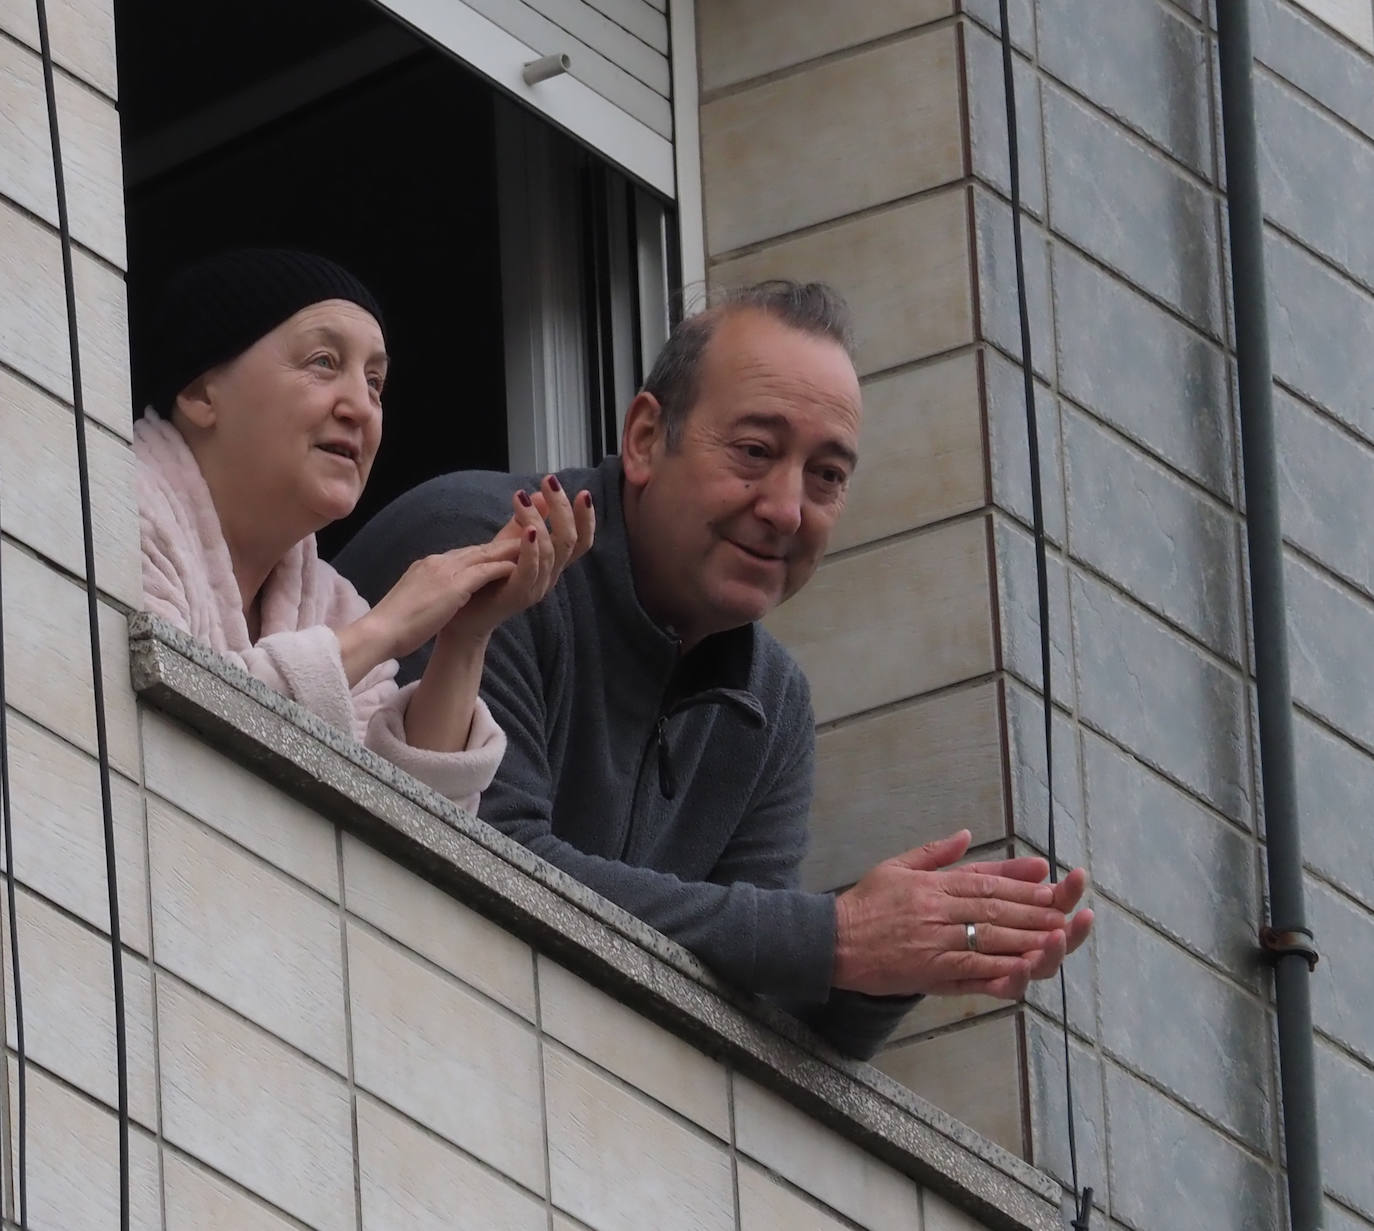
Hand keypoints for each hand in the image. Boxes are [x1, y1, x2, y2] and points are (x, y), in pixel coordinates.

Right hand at [339, 539, 522, 683]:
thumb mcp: (411, 602)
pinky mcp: (452, 587)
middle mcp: (435, 563)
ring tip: (527, 546)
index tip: (497, 551)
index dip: (480, 553)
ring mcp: (444, 572)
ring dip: (505, 550)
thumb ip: (425, 593)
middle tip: (520, 538)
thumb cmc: (391, 626)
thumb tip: (433, 598)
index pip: (459, 556)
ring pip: (481, 555)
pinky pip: (483, 572)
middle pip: (473, 550)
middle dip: (497, 545)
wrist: (378, 632)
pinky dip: (501, 567)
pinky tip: (517, 566)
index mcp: (425, 567)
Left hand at [441, 474, 595, 644]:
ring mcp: (536, 587)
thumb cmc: (485, 583)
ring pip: (551, 551)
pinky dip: (532, 549)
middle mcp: (550, 577)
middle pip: (570, 540)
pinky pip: (531, 570)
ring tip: (522, 498)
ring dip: (538, 520)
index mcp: (551, 565)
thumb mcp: (506, 546)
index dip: (586, 518)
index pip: (580, 541)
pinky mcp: (519, 595)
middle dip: (563, 508)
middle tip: (550, 482)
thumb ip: (524, 522)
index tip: (583, 492)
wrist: (463, 619)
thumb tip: (541, 492)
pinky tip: (528, 529)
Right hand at [832, 830, 1092, 999]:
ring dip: (1028, 939)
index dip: (1020, 886)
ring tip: (1058, 939)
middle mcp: (937, 909)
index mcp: (932, 884)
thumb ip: (935, 853)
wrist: (831, 940)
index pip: (984, 882)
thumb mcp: (896, 866)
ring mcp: (935, 940)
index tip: (1050, 888)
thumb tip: (967, 834)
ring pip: (990, 938)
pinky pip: (972, 969)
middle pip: (995, 909)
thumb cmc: (865, 904)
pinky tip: (1025, 970)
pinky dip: (1001, 969)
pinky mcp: (929, 969)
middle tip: (1067, 913)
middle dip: (1034, 912)